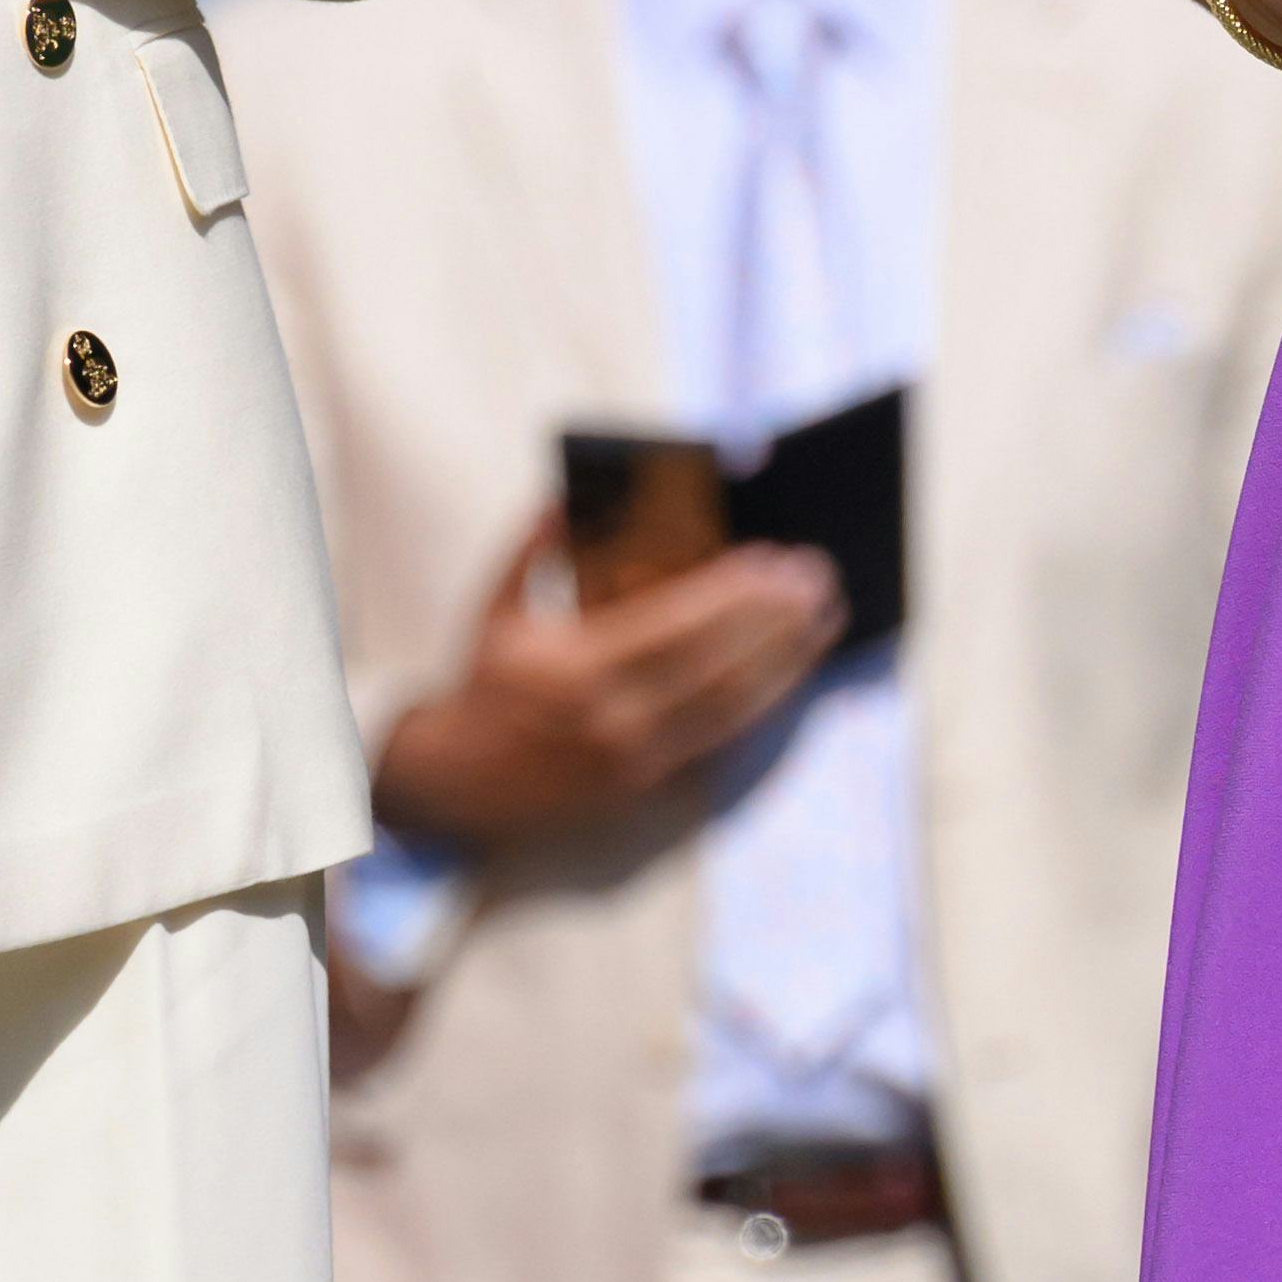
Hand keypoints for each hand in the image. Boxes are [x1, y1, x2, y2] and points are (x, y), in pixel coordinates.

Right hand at [369, 513, 844, 861]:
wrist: (457, 782)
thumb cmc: (484, 684)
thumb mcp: (495, 610)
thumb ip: (532, 550)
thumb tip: (570, 496)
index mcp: (574, 664)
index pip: (673, 623)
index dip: (731, 594)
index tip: (773, 561)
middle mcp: (610, 714)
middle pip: (716, 666)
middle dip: (775, 622)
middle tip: (819, 583)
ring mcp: (634, 757)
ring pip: (730, 709)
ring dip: (786, 663)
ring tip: (824, 622)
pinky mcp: (648, 785)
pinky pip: (718, 742)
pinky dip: (760, 706)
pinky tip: (792, 674)